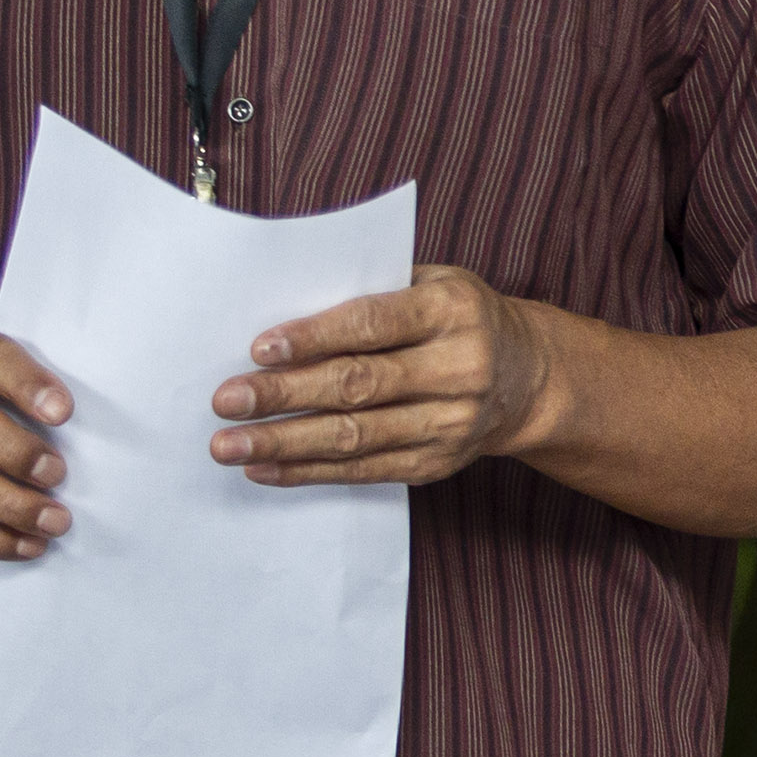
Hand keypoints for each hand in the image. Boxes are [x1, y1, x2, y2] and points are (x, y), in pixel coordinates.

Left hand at [208, 266, 551, 487]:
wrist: (530, 378)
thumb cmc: (460, 319)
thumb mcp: (434, 284)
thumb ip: (372, 293)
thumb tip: (285, 317)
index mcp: (453, 310)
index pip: (374, 324)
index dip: (315, 336)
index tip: (260, 348)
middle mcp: (459, 367)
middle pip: (359, 385)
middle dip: (285, 395)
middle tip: (226, 400)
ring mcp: (451, 421)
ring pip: (356, 436)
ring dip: (285, 443)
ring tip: (229, 446)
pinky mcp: (437, 463)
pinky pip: (365, 471)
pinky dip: (309, 471)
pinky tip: (265, 469)